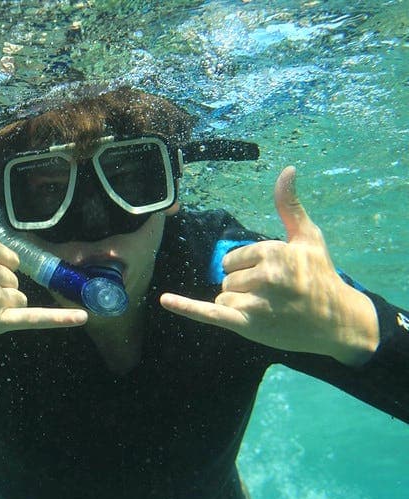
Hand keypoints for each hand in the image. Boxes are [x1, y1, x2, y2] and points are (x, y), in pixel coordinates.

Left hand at [160, 166, 378, 365]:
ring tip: (270, 310)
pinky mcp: (249, 325)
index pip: (232, 259)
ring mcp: (256, 302)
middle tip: (274, 296)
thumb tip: (287, 170)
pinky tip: (165, 300)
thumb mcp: (307, 238)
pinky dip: (186, 307)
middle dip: (244, 287)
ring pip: (223, 298)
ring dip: (239, 305)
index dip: (249, 268)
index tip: (276, 277)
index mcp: (273, 251)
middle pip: (226, 279)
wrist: (337, 322)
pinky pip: (210, 313)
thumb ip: (289, 205)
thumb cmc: (320, 276)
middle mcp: (264, 276)